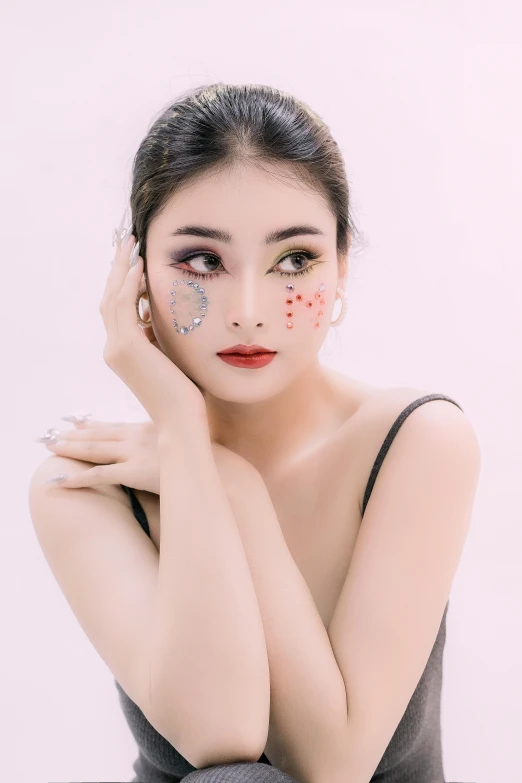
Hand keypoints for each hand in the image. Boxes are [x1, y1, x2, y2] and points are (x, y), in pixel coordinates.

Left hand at [40, 417, 259, 495]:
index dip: (94, 424)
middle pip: (99, 435)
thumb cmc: (207, 459)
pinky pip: (99, 475)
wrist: (216, 469)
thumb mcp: (189, 441)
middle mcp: (138, 436)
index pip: (115, 426)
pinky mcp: (134, 471)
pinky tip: (58, 480)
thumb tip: (172, 445)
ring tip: (50, 447)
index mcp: (150, 427)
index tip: (77, 421)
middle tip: (54, 433)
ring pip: (94, 450)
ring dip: (70, 448)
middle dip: (75, 434)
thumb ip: (174, 440)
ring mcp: (135, 453)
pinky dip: (76, 478)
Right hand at [101, 230, 206, 429]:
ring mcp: (117, 348)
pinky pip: (124, 305)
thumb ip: (162, 337)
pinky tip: (140, 265)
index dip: (123, 282)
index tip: (134, 259)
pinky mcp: (127, 347)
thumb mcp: (171, 357)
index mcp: (123, 353)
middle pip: (109, 298)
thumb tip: (167, 315)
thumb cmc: (184, 394)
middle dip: (118, 268)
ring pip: (113, 297)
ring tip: (132, 243)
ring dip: (122, 268)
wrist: (182, 420)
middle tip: (127, 241)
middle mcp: (114, 349)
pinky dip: (130, 283)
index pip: (118, 309)